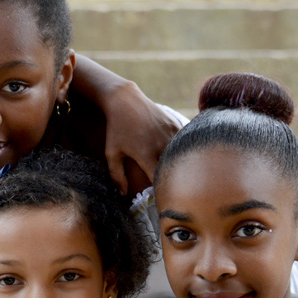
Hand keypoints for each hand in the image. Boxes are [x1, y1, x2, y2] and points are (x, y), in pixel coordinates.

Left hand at [102, 80, 181, 194]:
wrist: (126, 100)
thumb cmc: (116, 129)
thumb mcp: (112, 153)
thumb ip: (117, 175)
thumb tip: (123, 194)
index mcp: (145, 154)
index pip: (159, 179)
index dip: (161, 190)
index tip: (161, 196)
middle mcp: (161, 144)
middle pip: (174, 169)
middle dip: (174, 179)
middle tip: (174, 188)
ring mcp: (171, 133)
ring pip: (182, 155)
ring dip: (182, 164)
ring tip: (183, 174)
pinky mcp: (176, 124)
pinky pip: (185, 142)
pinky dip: (185, 149)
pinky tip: (185, 156)